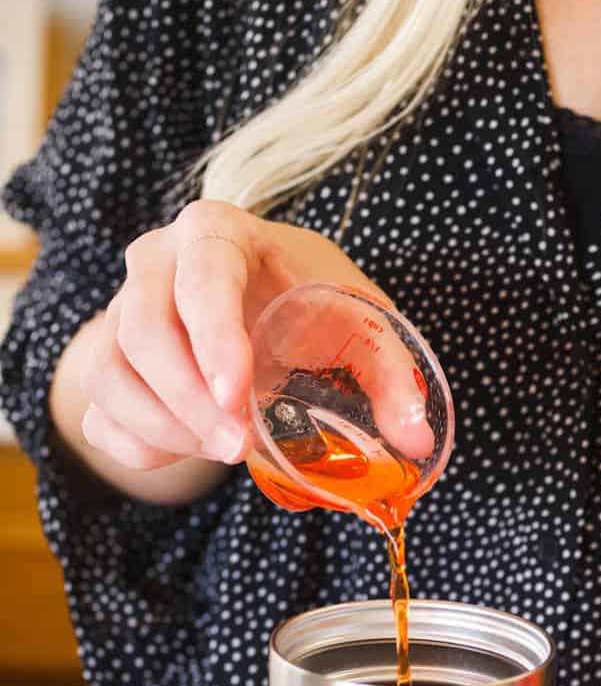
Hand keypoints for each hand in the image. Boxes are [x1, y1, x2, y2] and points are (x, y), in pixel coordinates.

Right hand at [70, 199, 429, 476]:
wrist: (260, 296)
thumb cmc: (310, 300)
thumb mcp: (361, 321)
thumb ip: (392, 375)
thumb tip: (415, 441)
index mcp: (218, 233)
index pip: (201, 276)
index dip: (213, 338)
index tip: (238, 397)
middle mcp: (155, 262)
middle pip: (141, 329)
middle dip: (189, 401)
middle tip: (240, 448)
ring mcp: (120, 310)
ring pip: (109, 373)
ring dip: (164, 427)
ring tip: (225, 452)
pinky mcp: (109, 361)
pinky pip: (100, 412)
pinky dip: (139, 445)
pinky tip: (190, 452)